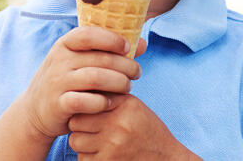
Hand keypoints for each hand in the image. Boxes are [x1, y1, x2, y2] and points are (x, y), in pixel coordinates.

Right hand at [20, 26, 143, 140]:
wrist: (36, 110)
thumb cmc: (68, 80)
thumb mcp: (82, 61)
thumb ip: (110, 51)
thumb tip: (143, 44)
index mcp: (65, 44)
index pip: (88, 34)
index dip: (111, 39)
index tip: (128, 48)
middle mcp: (59, 60)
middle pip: (100, 59)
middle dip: (125, 66)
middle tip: (136, 73)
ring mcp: (57, 82)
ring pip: (95, 78)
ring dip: (118, 83)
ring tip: (128, 87)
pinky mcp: (58, 104)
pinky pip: (84, 102)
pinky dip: (101, 103)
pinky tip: (109, 104)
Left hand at [68, 94, 200, 159]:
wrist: (165, 157)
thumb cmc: (146, 130)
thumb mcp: (133, 106)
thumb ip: (110, 96)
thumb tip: (79, 89)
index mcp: (124, 105)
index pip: (86, 100)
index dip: (82, 108)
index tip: (87, 112)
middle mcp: (118, 124)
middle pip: (76, 122)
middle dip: (79, 126)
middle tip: (89, 129)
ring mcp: (113, 146)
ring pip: (76, 142)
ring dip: (82, 143)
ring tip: (96, 142)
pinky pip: (83, 159)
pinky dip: (89, 158)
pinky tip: (102, 154)